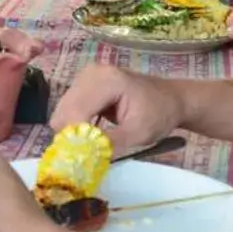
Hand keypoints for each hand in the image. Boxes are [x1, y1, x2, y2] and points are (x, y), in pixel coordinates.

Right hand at [48, 63, 183, 154]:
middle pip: (63, 111)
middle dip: (72, 135)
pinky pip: (68, 109)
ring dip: (73, 130)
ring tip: (94, 140)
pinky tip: (92, 130)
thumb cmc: (159, 114)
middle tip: (90, 151)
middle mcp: (91, 73)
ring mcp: (85, 76)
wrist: (170, 99)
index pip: (75, 112)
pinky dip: (75, 124)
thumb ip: (111, 143)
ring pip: (62, 112)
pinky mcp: (83, 83)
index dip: (75, 137)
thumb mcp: (140, 134)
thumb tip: (84, 156)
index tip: (84, 157)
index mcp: (106, 80)